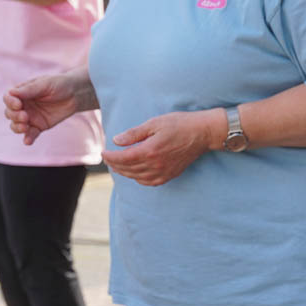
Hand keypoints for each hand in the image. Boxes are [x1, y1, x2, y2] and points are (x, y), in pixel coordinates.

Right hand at [4, 73, 85, 145]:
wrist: (75, 94)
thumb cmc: (59, 84)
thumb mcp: (45, 84)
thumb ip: (29, 90)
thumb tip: (11, 93)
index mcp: (22, 93)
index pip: (8, 98)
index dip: (10, 103)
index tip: (18, 105)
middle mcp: (23, 106)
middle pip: (9, 113)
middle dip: (14, 116)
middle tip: (25, 116)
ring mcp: (30, 117)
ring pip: (16, 125)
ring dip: (17, 128)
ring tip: (25, 127)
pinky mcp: (39, 126)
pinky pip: (30, 134)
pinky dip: (28, 138)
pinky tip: (28, 141)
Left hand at [103, 111, 218, 187]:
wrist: (203, 133)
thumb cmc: (180, 124)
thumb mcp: (155, 123)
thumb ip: (134, 133)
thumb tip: (116, 141)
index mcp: (149, 151)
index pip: (122, 159)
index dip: (110, 157)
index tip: (103, 152)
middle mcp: (155, 165)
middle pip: (127, 169)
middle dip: (114, 164)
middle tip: (108, 158)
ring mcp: (163, 172)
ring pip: (136, 177)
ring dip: (124, 172)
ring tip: (117, 165)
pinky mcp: (170, 175)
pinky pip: (149, 182)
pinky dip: (138, 179)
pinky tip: (135, 173)